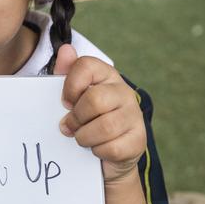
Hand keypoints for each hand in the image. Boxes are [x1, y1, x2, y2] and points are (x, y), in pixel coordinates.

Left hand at [54, 45, 145, 182]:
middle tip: (69, 126)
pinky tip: (98, 148)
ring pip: (104, 126)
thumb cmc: (86, 119)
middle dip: (75, 118)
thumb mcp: (72, 97)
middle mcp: (124, 91)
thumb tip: (66, 50)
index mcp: (106, 75)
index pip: (85, 66)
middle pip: (94, 100)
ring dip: (85, 137)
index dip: (70, 86)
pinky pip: (112, 148)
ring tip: (82, 138)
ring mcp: (134, 116)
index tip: (65, 102)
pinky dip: (98, 151)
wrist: (107, 153)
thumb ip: (65, 74)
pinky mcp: (138, 140)